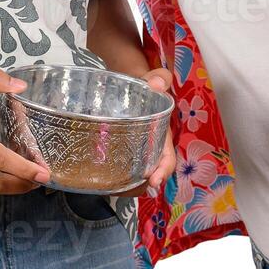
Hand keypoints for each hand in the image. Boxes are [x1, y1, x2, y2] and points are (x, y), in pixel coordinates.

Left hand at [115, 68, 175, 197]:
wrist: (127, 87)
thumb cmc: (142, 87)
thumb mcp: (152, 81)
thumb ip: (158, 79)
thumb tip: (157, 84)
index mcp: (161, 136)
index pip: (167, 159)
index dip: (163, 171)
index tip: (153, 180)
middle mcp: (149, 149)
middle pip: (149, 175)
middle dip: (140, 186)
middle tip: (124, 190)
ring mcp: (134, 153)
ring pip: (134, 178)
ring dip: (125, 187)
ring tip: (109, 188)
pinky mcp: (119, 154)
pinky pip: (119, 172)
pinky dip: (113, 180)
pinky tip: (100, 181)